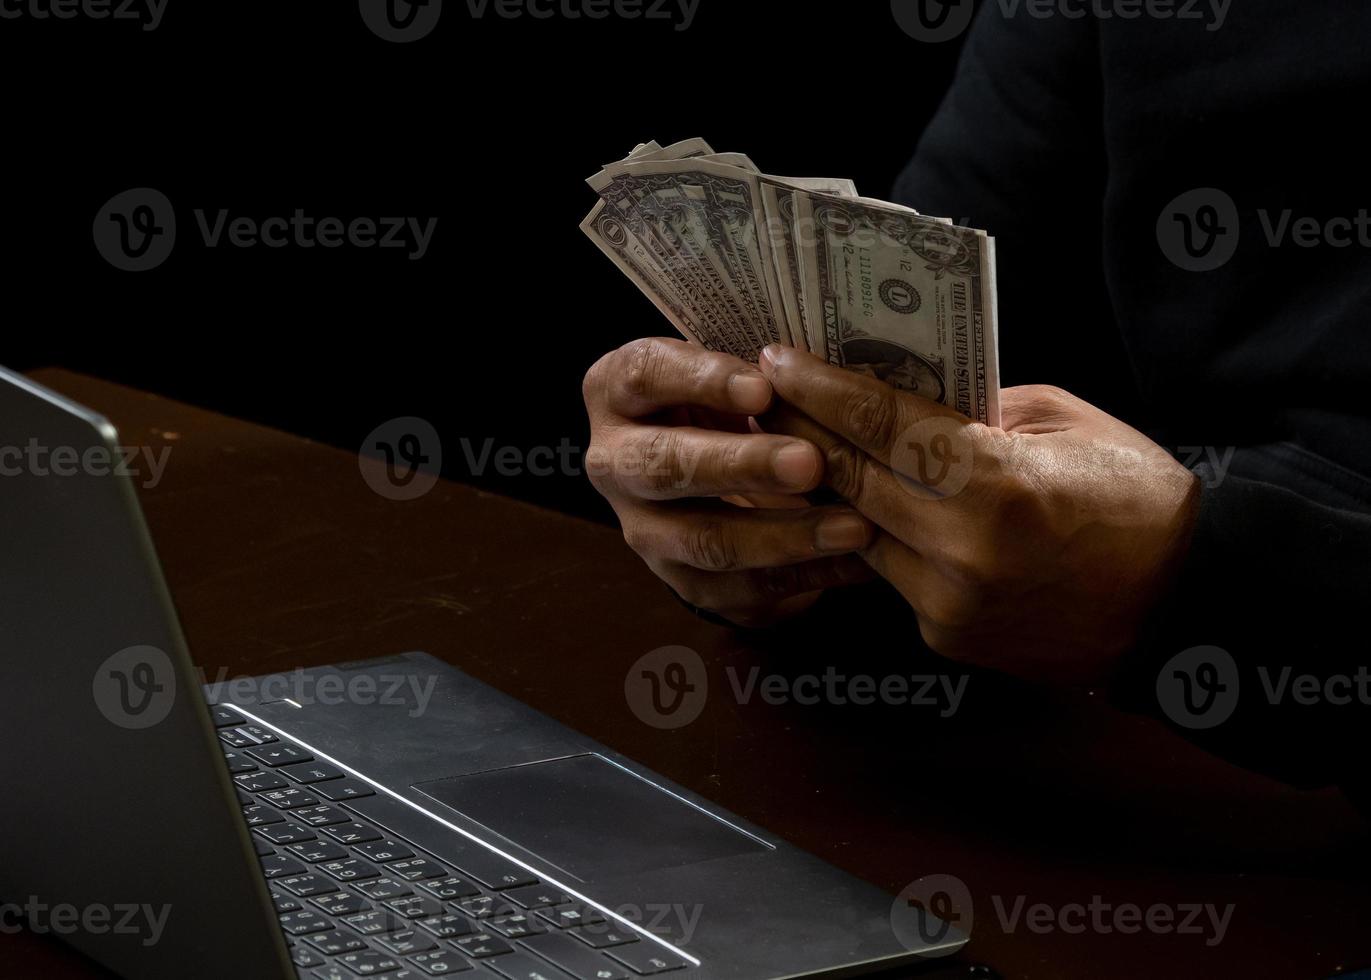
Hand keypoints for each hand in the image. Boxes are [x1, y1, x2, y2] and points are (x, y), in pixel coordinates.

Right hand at [582, 338, 875, 626]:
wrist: (707, 469)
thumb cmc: (726, 403)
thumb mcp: (729, 375)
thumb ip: (760, 377)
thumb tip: (820, 382)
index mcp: (615, 391)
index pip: (645, 376)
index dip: (703, 382)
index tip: (764, 388)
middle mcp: (614, 462)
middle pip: (664, 466)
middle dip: (741, 466)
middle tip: (809, 462)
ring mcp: (641, 529)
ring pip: (704, 540)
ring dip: (783, 536)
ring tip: (851, 527)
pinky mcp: (681, 581)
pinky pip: (743, 589)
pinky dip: (808, 575)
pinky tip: (859, 562)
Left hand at [757, 345, 1200, 683]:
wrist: (1181, 607)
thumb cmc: (1137, 497)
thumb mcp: (1066, 424)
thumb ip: (979, 410)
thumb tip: (906, 397)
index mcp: (998, 484)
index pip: (882, 426)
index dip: (823, 389)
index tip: (778, 359)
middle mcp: (961, 551)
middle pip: (850, 478)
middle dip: (799, 432)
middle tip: (762, 394)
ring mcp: (947, 603)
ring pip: (855, 530)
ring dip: (821, 486)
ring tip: (792, 442)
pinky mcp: (944, 637)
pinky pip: (887, 571)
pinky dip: (866, 533)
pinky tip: (850, 500)